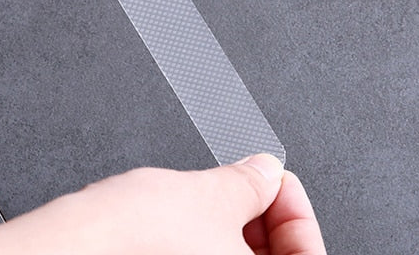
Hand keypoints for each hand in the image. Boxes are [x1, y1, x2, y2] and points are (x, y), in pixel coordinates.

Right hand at [0, 154, 326, 254]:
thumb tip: (265, 171)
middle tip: (245, 186)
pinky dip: (195, 250)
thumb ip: (249, 181)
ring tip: (204, 200)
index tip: (276, 181)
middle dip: (260, 221)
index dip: (296, 211)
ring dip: (228, 234)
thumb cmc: (122, 243)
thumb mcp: (204, 194)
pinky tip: (178, 227)